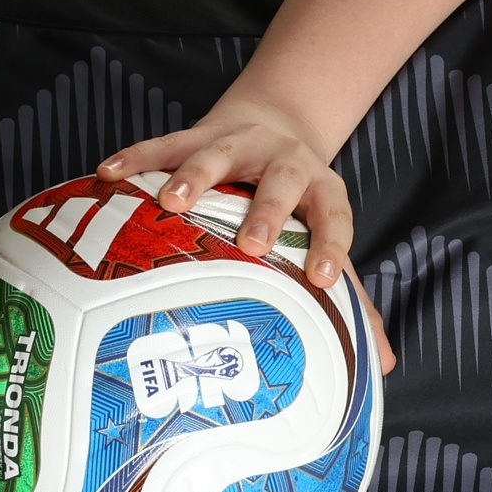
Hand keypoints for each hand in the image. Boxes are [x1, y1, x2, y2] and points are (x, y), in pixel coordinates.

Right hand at [101, 94, 350, 287]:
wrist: (274, 127)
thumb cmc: (298, 205)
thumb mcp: (326, 237)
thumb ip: (352, 299)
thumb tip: (382, 363)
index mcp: (322, 190)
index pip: (335, 216)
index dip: (332, 245)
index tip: (323, 278)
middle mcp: (286, 160)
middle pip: (282, 181)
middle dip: (266, 210)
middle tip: (251, 243)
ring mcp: (240, 143)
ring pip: (218, 153)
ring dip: (195, 175)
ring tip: (170, 202)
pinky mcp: (197, 133)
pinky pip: (163, 143)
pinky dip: (136, 158)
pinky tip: (108, 175)